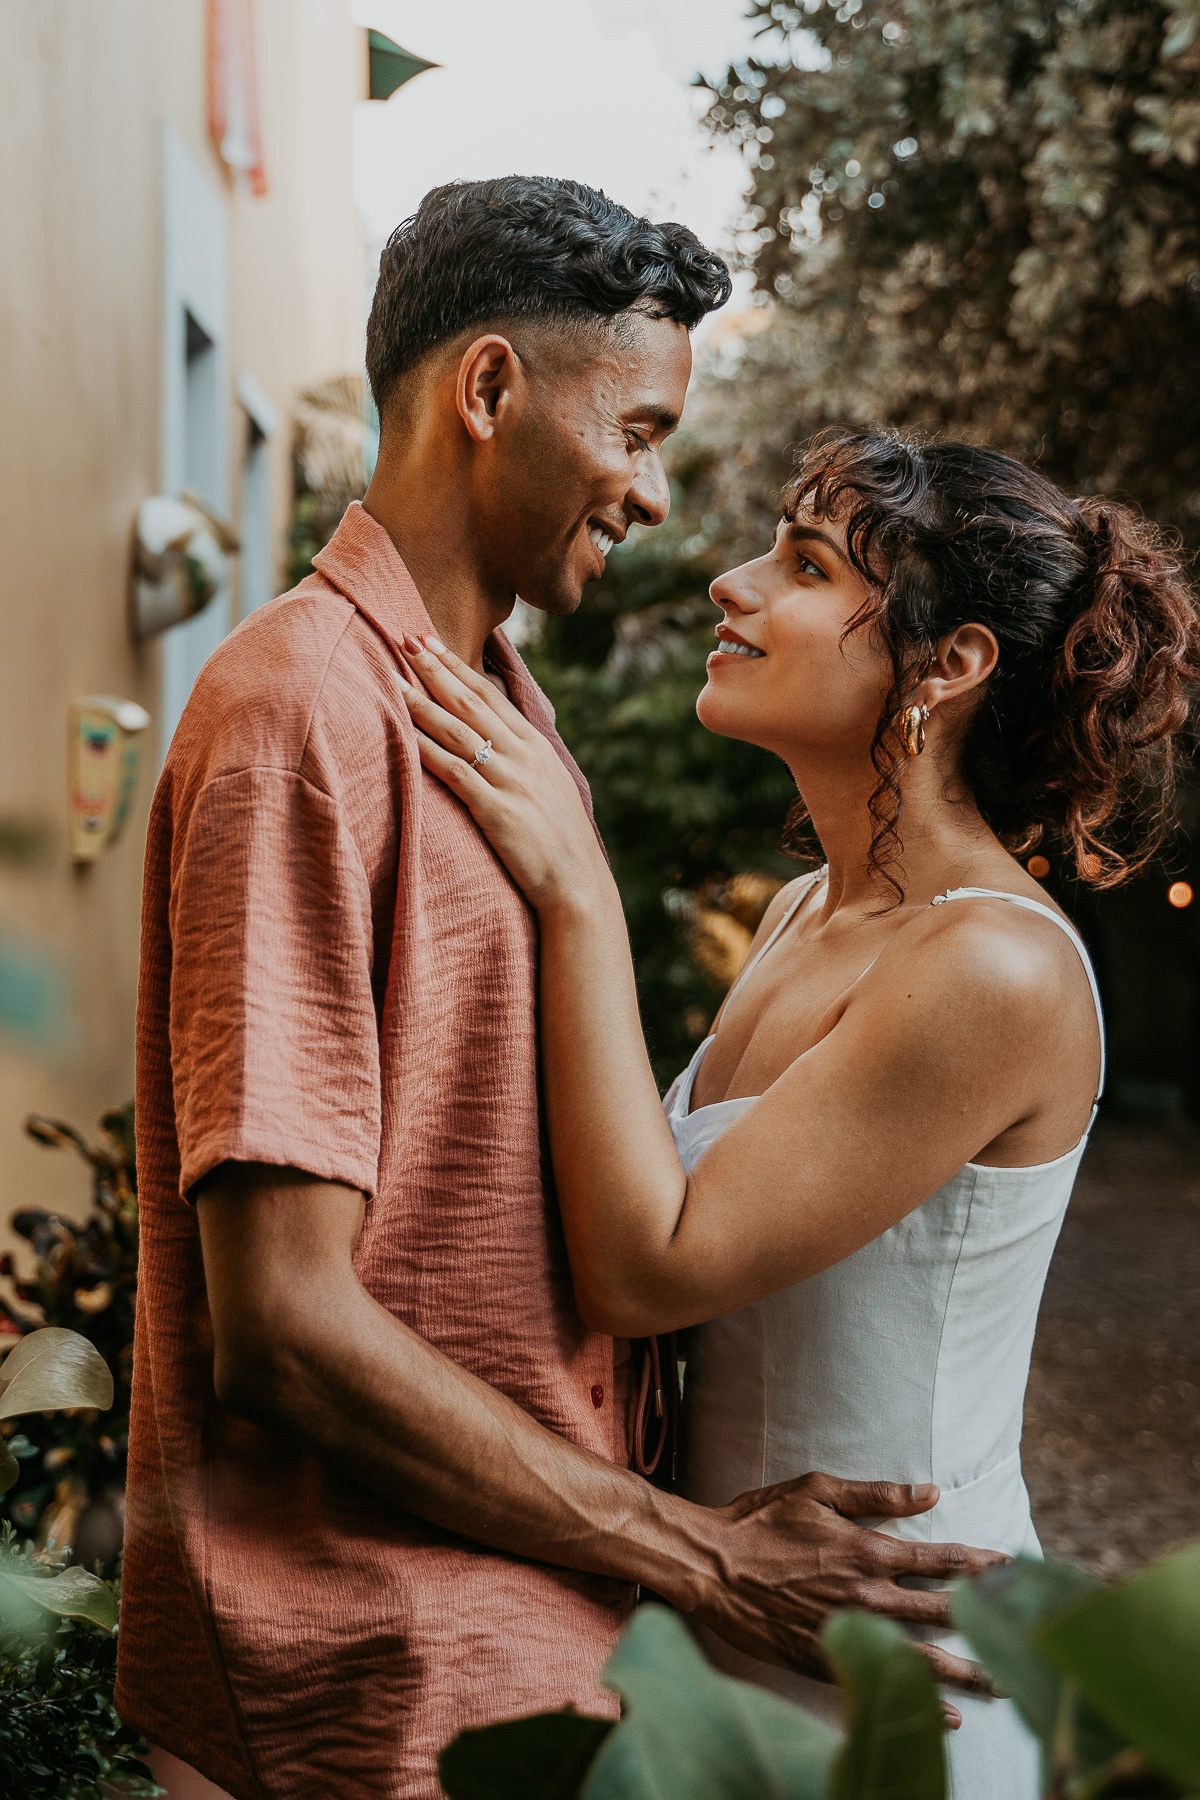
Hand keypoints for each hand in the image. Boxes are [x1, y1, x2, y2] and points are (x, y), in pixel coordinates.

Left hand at [398, 635, 609, 913]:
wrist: (579, 885)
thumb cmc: (561, 843)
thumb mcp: (550, 789)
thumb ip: (525, 763)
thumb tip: (498, 744)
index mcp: (537, 748)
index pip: (492, 695)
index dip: (457, 666)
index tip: (431, 640)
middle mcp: (524, 756)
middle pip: (472, 702)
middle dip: (437, 668)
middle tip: (406, 637)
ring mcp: (511, 782)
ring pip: (459, 731)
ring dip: (424, 703)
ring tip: (395, 679)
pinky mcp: (496, 811)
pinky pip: (455, 772)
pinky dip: (427, 749)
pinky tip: (405, 733)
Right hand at [691, 1472, 1004, 1717]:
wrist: (712, 1567)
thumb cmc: (760, 1520)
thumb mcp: (816, 1490)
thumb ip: (875, 1494)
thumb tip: (929, 1493)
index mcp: (866, 1551)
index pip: (939, 1559)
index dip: (980, 1563)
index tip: (1012, 1567)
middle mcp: (866, 1595)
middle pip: (943, 1614)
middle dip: (988, 1621)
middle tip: (1026, 1632)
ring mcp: (848, 1631)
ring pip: (921, 1656)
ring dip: (967, 1671)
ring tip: (1003, 1683)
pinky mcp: (826, 1658)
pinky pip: (883, 1679)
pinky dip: (919, 1698)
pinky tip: (947, 1715)